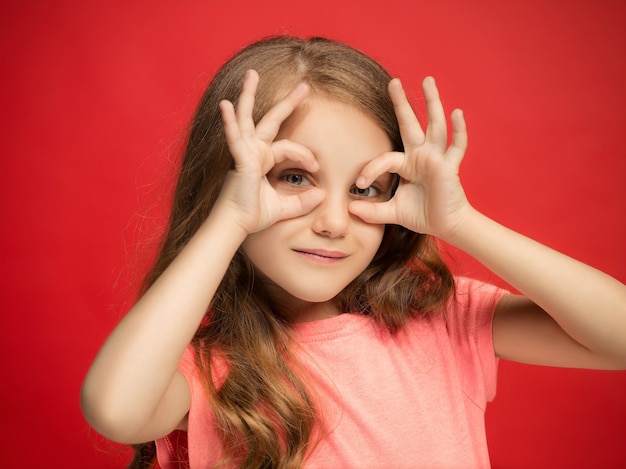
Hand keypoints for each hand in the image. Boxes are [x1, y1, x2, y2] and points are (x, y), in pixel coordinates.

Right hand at [217, 70, 323, 233]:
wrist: (235, 225)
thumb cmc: (253, 216)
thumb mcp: (285, 207)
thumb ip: (303, 201)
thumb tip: (322, 195)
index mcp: (261, 159)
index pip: (288, 147)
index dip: (305, 155)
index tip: (317, 167)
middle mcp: (252, 151)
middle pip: (270, 120)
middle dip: (287, 102)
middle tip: (304, 85)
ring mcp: (243, 152)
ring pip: (247, 118)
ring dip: (249, 95)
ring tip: (251, 74)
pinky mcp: (238, 160)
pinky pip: (235, 138)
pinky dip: (229, 122)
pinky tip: (226, 105)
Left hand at [348, 77, 470, 239]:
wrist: (446, 225)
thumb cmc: (422, 214)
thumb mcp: (392, 212)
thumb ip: (372, 210)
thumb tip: (349, 210)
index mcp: (407, 163)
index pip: (385, 159)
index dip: (371, 170)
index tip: (359, 184)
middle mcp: (422, 155)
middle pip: (410, 124)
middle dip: (402, 103)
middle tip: (393, 82)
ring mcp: (437, 158)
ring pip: (435, 125)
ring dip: (432, 102)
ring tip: (427, 80)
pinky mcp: (450, 166)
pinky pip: (456, 146)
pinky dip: (459, 130)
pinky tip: (457, 112)